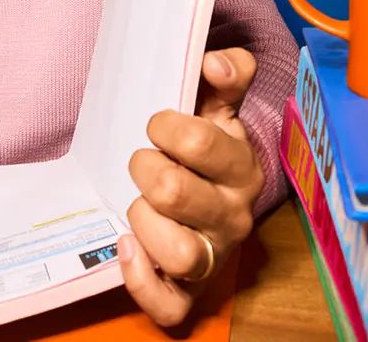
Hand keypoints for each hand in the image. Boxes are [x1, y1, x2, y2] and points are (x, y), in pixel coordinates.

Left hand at [120, 47, 264, 325]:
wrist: (207, 198)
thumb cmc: (205, 150)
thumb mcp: (217, 105)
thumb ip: (225, 72)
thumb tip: (214, 62)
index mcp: (241, 167)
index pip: (199, 141)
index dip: (164, 127)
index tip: (155, 126)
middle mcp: (232, 216)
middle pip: (175, 194)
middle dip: (143, 170)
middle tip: (140, 163)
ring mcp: (214, 257)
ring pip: (179, 254)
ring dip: (144, 223)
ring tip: (137, 206)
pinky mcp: (190, 292)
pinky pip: (169, 305)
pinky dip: (141, 280)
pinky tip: (126, 246)